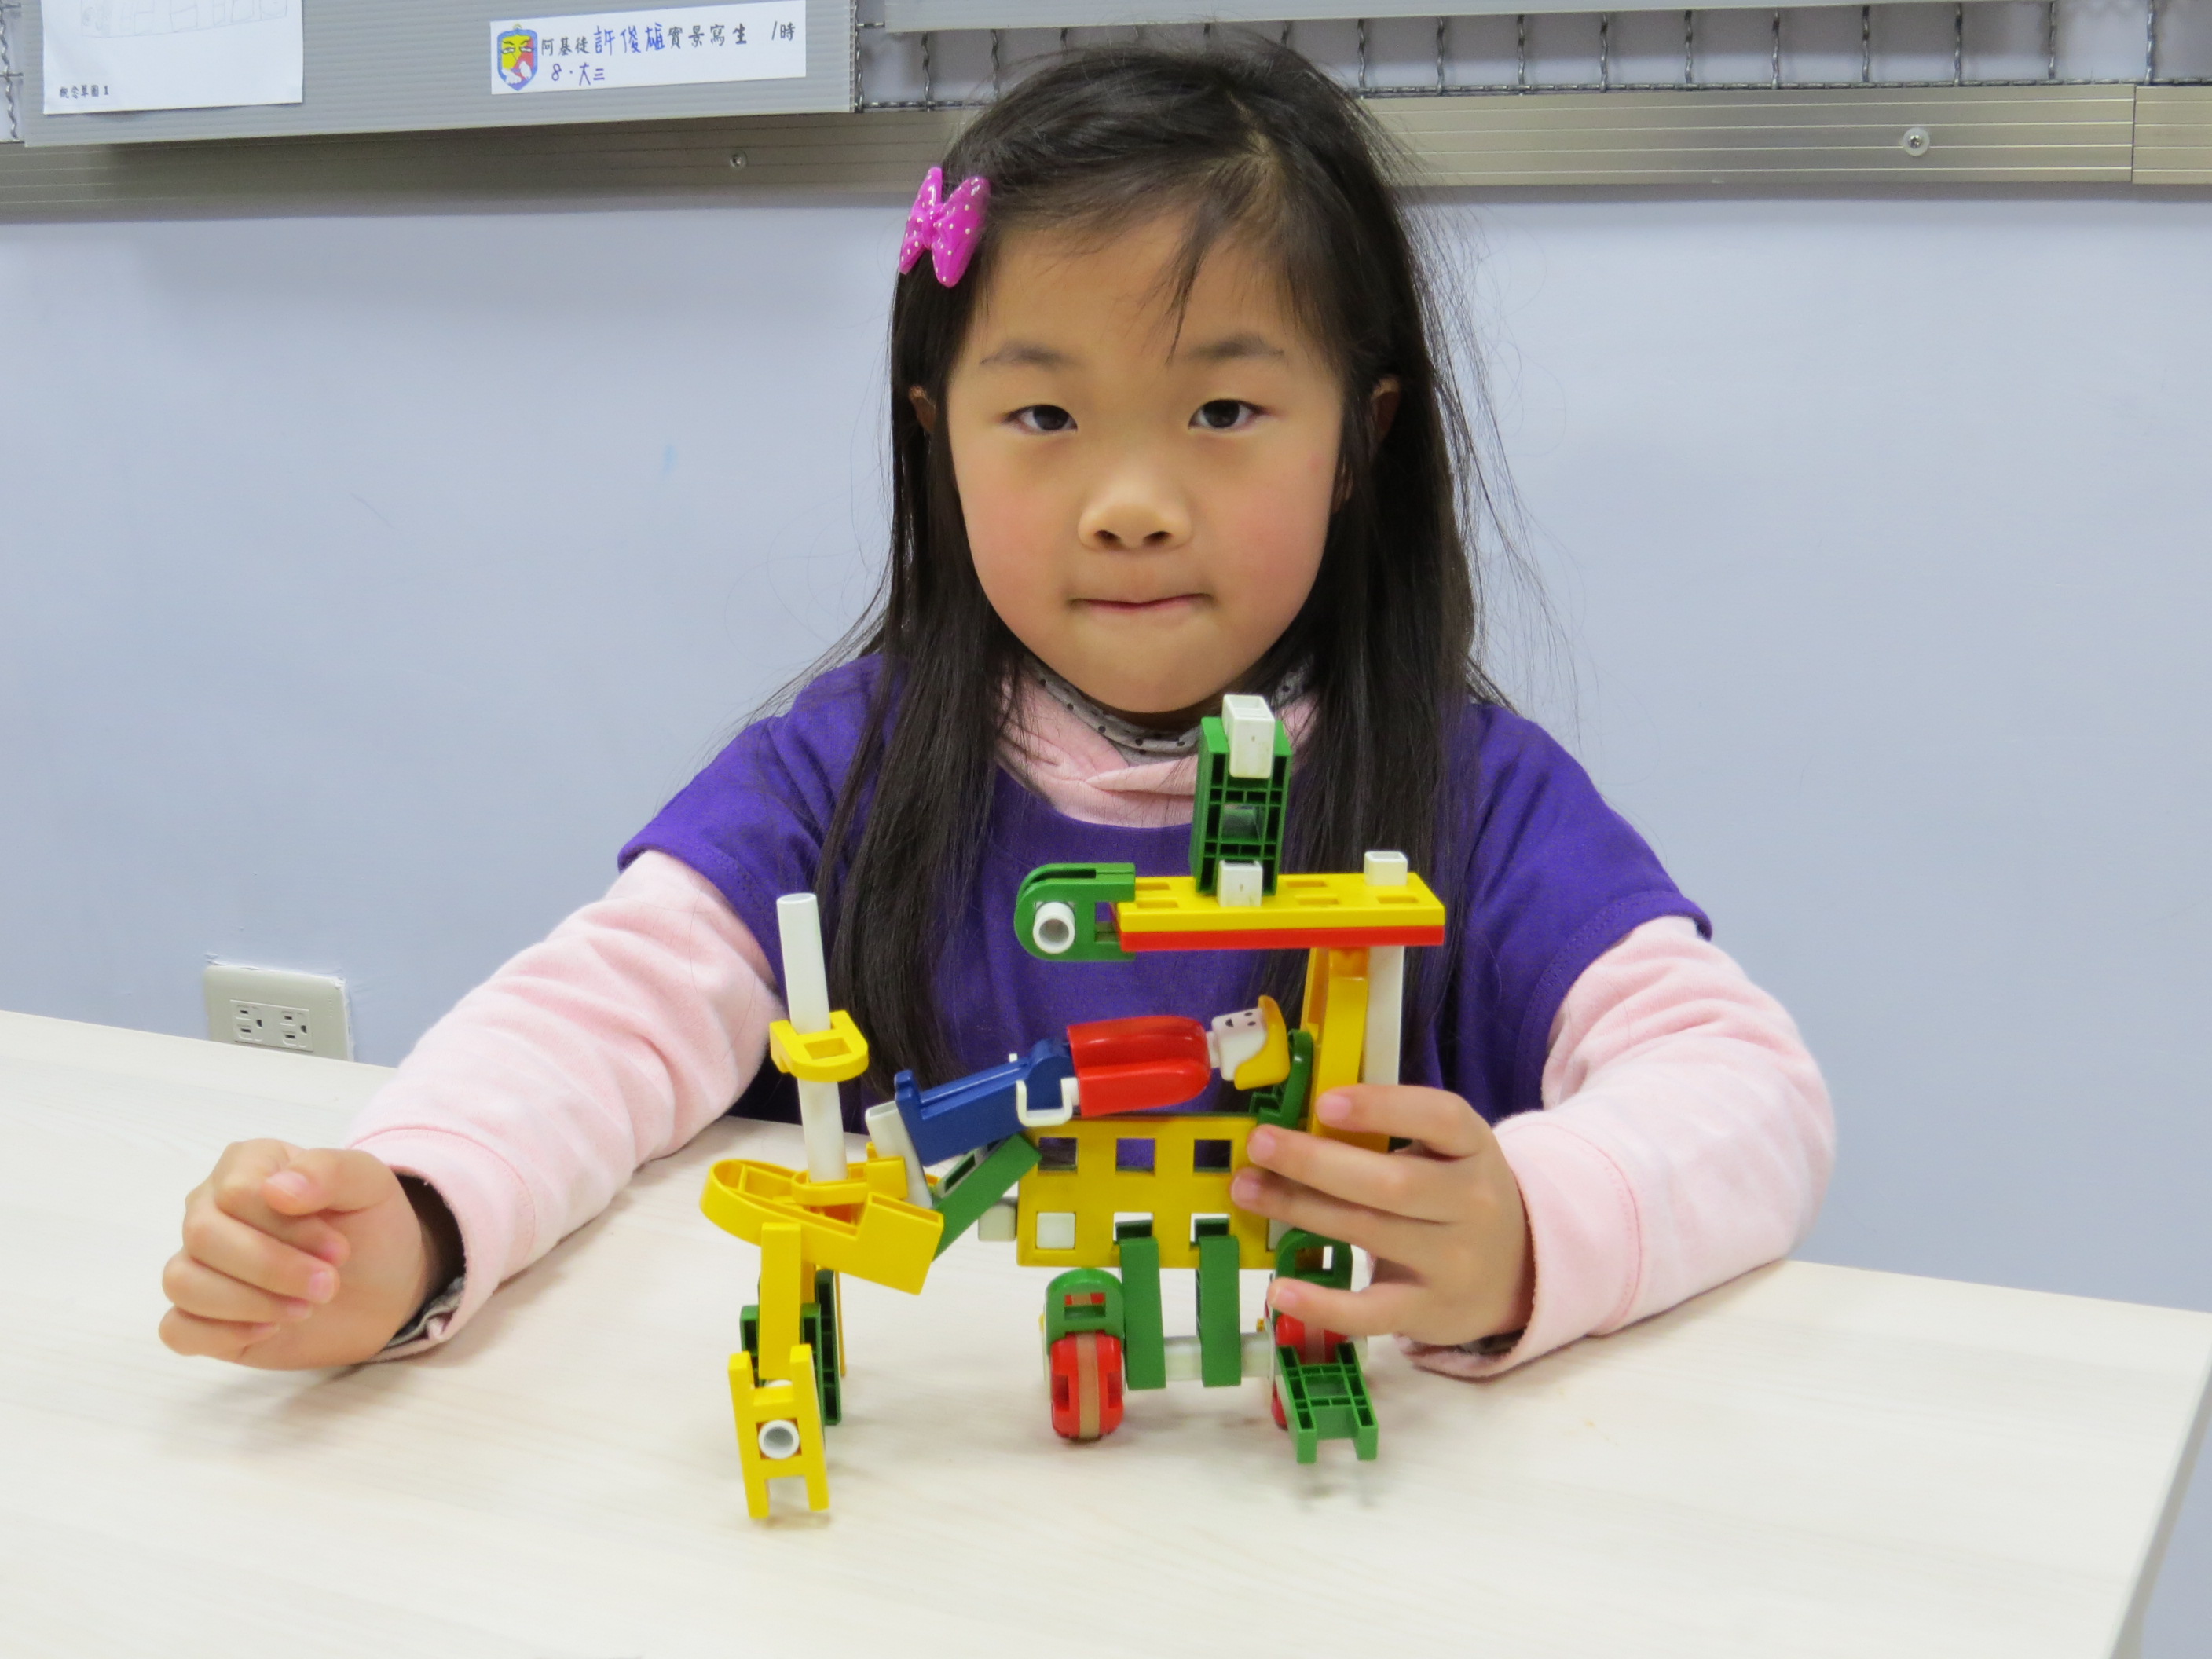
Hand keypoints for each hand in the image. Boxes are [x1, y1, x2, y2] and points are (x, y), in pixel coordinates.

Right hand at [159, 1141, 451, 1369]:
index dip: (288, 1227)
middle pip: (202, 1235)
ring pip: (183, 1282)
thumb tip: (277, 1191)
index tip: (338, 1250)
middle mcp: (209, 1208)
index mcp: (246, 1165)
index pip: (237, 1191)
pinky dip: (222, 1333)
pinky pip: (177, 1328)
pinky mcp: (199, 1315)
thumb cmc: (370, 1227)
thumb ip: (329, 1171)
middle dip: (272, 1267)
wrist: (383, 1286)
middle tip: (328, 1285)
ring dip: (250, 1302)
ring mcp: (199, 1262)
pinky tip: (270, 1329)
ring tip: (306, 1307)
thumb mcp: (371, 1186)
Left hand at [1230, 1085, 1533, 1347]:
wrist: (1518, 1273)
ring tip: (1248, 1189)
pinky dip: (1324, 1304)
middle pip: (1392, 1182)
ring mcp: (1452, 1262)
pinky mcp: (1428, 1311)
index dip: (1383, 1107)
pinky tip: (1280, 1289)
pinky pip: (1372, 1311)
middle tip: (1260, 1144)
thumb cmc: (1455, 1197)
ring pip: (1370, 1232)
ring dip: (1300, 1209)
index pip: (1441, 1118)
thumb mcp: (1445, 1155)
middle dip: (1316, 1162)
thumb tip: (1296, 1123)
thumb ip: (1390, 1137)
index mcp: (1474, 1149)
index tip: (1325, 1102)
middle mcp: (1472, 1204)